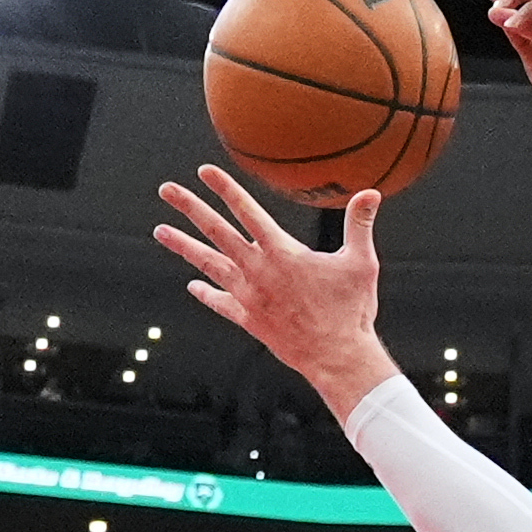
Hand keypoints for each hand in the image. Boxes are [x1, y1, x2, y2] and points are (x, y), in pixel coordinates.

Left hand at [157, 166, 395, 410]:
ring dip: (183, 246)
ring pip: (209, 265)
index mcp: (282, 253)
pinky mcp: (249, 320)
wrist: (337, 359)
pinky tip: (192, 286)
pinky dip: (205, 294)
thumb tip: (371, 193)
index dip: (226, 189)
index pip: (247, 211)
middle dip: (190, 208)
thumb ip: (360, 225)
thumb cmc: (351, 312)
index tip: (204, 172)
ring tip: (160, 231)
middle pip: (216, 232)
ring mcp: (249, 296)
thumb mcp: (361, 263)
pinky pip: (220, 303)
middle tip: (166, 190)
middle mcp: (258, 271)